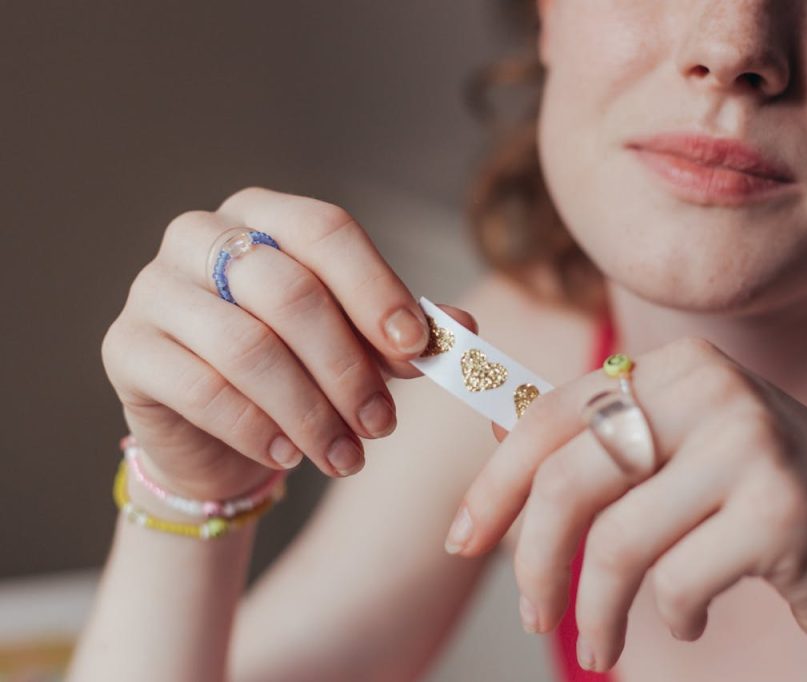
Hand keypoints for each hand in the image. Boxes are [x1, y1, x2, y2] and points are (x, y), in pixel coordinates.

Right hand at [101, 186, 475, 498]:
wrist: (220, 430)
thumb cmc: (299, 369)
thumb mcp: (360, 345)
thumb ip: (405, 330)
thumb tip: (461, 328)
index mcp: (264, 214)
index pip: (325, 230)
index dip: (377, 289)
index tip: (418, 349)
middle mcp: (201, 236)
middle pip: (289, 290)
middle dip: (347, 367)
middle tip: (382, 424)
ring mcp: (154, 288)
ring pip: (246, 346)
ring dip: (309, 411)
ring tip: (346, 455)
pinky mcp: (126, 349)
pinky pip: (199, 389)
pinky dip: (257, 429)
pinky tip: (290, 456)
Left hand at [449, 337, 806, 670]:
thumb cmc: (760, 501)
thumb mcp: (677, 456)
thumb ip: (598, 446)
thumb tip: (493, 444)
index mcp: (674, 367)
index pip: (551, 418)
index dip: (494, 483)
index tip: (463, 538)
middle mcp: (711, 389)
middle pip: (571, 479)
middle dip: (533, 559)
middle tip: (532, 616)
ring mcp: (752, 443)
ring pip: (617, 541)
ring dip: (595, 611)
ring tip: (598, 645)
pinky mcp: (782, 509)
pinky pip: (678, 581)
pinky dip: (671, 616)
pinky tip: (689, 618)